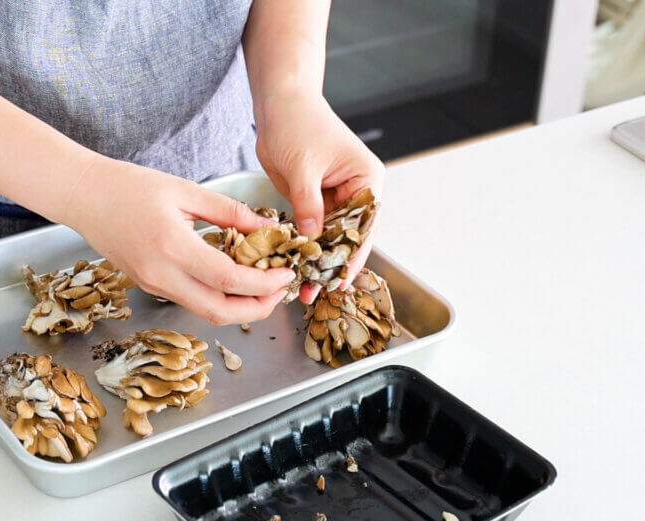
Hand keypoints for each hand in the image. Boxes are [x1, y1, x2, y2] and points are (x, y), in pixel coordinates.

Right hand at [63, 156, 294, 324]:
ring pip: (206, 312)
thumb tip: (269, 227)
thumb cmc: (128, 187)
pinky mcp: (150, 286)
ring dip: (240, 306)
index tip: (285, 273)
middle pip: (220, 312)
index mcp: (172, 247)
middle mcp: (161, 275)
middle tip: (279, 291)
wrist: (84, 197)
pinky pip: (191, 301)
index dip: (264, 284)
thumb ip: (230, 212)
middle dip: (258, 308)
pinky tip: (233, 279)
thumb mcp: (185, 191)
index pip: (229, 280)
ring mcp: (154, 285)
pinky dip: (218, 297)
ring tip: (263, 286)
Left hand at [255, 91, 384, 302]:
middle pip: (348, 238)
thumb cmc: (297, 122)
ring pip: (329, 238)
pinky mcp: (314, 200)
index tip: (338, 282)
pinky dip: (304, 248)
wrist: (278, 103)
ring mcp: (335, 197)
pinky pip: (312, 230)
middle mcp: (356, 191)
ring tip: (302, 288)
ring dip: (316, 262)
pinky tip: (294, 267)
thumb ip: (309, 205)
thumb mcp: (303, 167)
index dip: (350, 257)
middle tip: (314, 292)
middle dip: (331, 266)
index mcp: (366, 180)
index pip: (362, 226)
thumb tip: (311, 239)